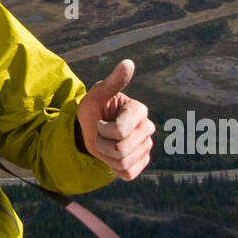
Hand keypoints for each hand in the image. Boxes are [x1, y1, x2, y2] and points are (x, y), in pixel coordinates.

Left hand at [76, 59, 154, 180]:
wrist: (90, 130)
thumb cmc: (94, 109)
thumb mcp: (96, 95)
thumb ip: (112, 82)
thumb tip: (128, 63)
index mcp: (139, 110)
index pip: (120, 132)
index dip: (102, 131)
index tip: (99, 122)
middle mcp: (147, 128)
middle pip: (120, 150)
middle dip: (101, 145)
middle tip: (100, 135)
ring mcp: (146, 147)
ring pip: (123, 163)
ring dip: (105, 157)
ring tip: (105, 144)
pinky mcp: (142, 162)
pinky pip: (127, 174)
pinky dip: (113, 168)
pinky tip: (112, 157)